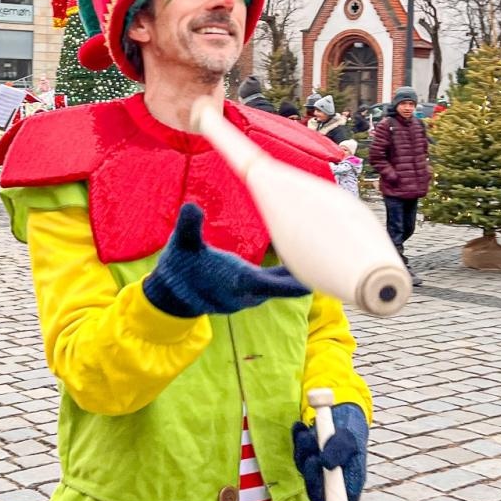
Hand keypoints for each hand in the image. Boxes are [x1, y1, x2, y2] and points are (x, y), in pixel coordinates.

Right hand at [142, 204, 309, 317]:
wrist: (172, 293)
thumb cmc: (180, 267)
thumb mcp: (182, 244)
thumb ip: (189, 226)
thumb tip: (191, 206)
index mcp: (237, 282)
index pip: (271, 285)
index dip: (293, 283)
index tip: (316, 280)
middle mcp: (247, 293)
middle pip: (283, 286)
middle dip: (302, 274)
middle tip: (328, 260)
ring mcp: (248, 294)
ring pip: (278, 285)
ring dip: (294, 274)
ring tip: (315, 254)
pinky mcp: (247, 290)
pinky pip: (271, 283)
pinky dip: (282, 275)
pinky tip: (293, 260)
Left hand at [292, 402, 368, 500]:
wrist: (342, 409)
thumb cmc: (350, 428)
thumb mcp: (349, 437)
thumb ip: (339, 449)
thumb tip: (326, 464)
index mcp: (349, 481)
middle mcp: (332, 479)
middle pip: (316, 492)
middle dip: (311, 475)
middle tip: (313, 456)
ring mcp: (317, 467)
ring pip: (304, 469)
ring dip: (304, 452)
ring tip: (311, 434)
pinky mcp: (305, 454)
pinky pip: (296, 452)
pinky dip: (297, 439)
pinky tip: (302, 427)